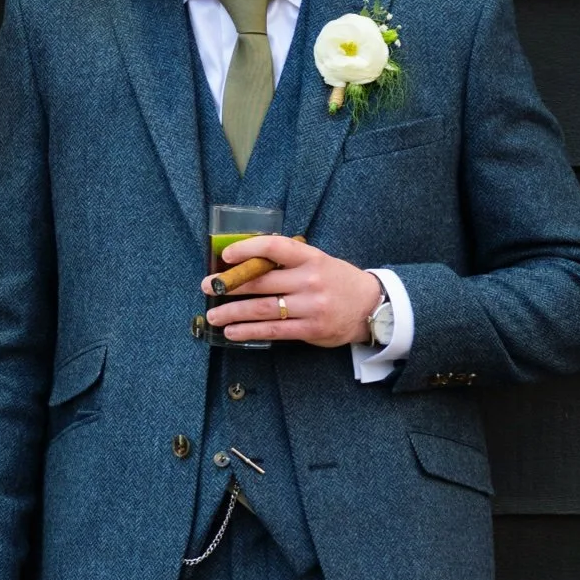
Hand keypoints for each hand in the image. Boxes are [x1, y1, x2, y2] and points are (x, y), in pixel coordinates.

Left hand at [203, 235, 384, 346]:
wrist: (370, 307)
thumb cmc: (337, 281)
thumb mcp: (318, 262)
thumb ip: (288, 263)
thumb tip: (247, 263)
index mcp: (311, 258)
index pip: (275, 248)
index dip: (248, 248)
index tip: (226, 255)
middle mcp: (310, 280)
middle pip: (262, 282)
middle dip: (230, 285)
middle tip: (208, 287)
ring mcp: (311, 306)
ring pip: (263, 309)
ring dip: (234, 312)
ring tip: (214, 315)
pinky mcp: (310, 329)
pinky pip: (274, 330)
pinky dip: (250, 331)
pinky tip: (232, 331)